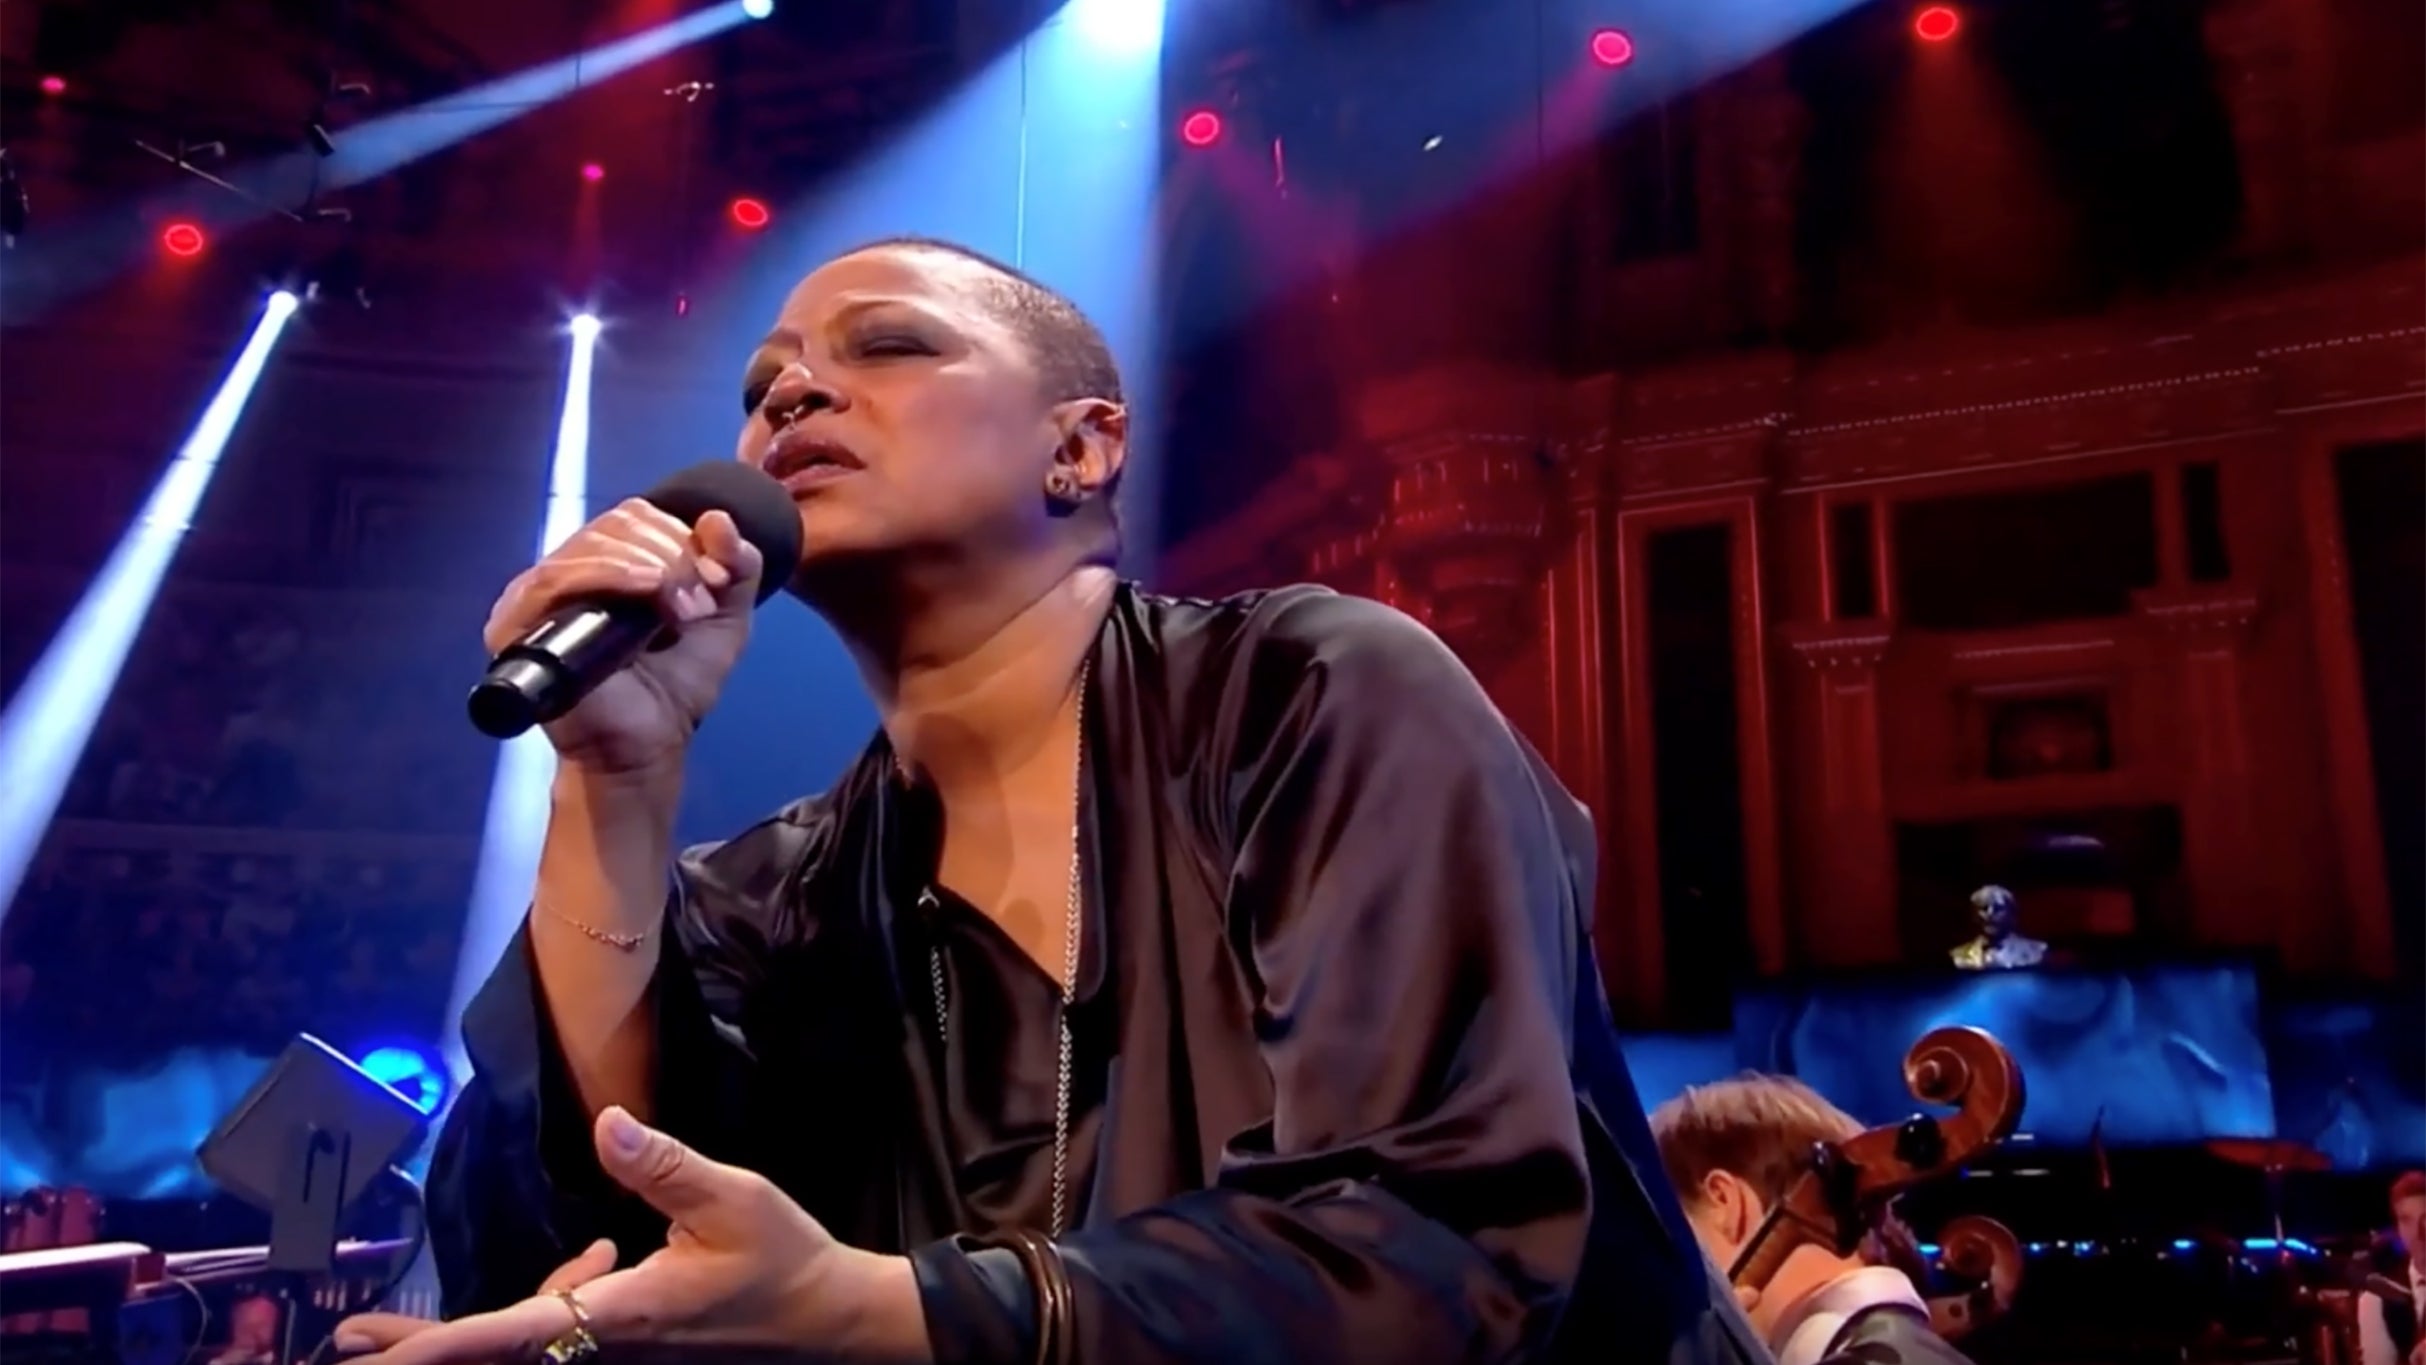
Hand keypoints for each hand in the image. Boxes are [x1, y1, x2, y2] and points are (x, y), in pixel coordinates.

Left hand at [335, 1108, 923, 1364]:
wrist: (829, 1321)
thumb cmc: (784, 1263)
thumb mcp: (733, 1200)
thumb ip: (663, 1164)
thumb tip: (607, 1122)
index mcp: (622, 1313)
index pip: (512, 1330)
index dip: (438, 1344)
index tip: (371, 1351)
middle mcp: (607, 1343)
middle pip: (499, 1351)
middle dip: (425, 1347)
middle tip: (349, 1341)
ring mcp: (617, 1351)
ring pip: (532, 1338)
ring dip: (488, 1324)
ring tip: (532, 1273)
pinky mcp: (630, 1345)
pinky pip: (563, 1332)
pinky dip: (554, 1301)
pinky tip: (601, 1257)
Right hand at [483, 500, 766, 775]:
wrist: (648, 746)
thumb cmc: (676, 687)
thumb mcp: (725, 621)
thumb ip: (737, 568)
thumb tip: (718, 517)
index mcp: (609, 563)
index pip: (639, 517)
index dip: (683, 535)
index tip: (719, 580)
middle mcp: (569, 571)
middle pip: (619, 523)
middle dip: (673, 554)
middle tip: (701, 603)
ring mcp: (538, 595)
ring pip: (593, 543)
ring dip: (652, 566)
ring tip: (682, 609)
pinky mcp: (517, 623)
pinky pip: (556, 577)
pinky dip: (609, 574)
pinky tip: (647, 589)